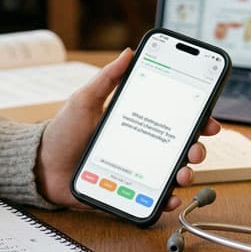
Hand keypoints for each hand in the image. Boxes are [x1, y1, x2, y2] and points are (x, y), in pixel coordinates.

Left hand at [34, 49, 221, 212]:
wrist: (42, 167)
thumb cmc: (63, 132)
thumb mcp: (84, 100)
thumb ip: (107, 79)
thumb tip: (127, 52)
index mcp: (135, 122)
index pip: (173, 119)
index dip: (196, 119)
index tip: (208, 119)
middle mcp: (141, 146)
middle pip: (180, 147)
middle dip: (196, 148)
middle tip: (195, 148)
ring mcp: (137, 170)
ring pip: (172, 173)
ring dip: (186, 173)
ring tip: (182, 173)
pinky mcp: (129, 192)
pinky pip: (154, 198)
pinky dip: (167, 199)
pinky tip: (169, 197)